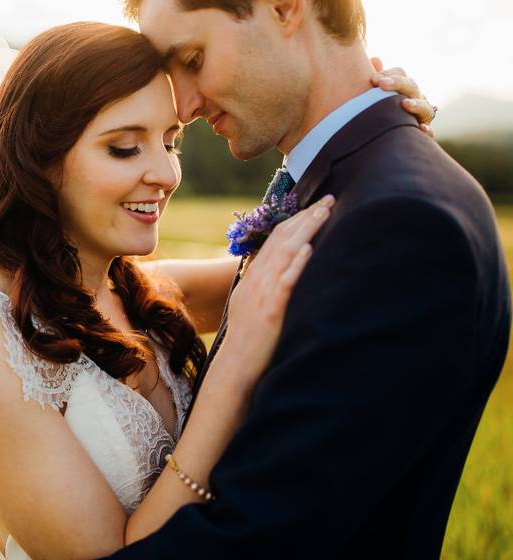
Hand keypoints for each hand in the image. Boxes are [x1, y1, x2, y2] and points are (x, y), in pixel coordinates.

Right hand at [221, 195, 335, 383]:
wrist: (236, 365)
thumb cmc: (248, 338)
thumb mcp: (249, 303)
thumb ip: (261, 284)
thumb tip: (275, 268)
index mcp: (254, 276)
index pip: (275, 239)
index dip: (296, 219)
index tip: (315, 206)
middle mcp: (257, 279)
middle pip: (282, 239)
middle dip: (306, 217)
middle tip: (328, 200)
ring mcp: (263, 293)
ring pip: (285, 253)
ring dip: (306, 231)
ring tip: (324, 213)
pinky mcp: (272, 310)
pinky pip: (285, 282)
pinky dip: (297, 264)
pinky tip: (309, 249)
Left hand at [370, 57, 436, 137]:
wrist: (375, 134)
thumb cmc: (373, 108)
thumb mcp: (372, 93)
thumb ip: (375, 79)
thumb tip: (375, 59)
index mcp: (402, 87)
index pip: (400, 74)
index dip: (389, 75)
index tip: (374, 79)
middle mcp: (414, 98)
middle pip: (411, 86)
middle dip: (397, 84)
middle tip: (381, 84)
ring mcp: (420, 115)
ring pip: (425, 107)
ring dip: (416, 105)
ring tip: (405, 104)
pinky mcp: (421, 133)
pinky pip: (429, 132)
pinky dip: (427, 130)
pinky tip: (422, 129)